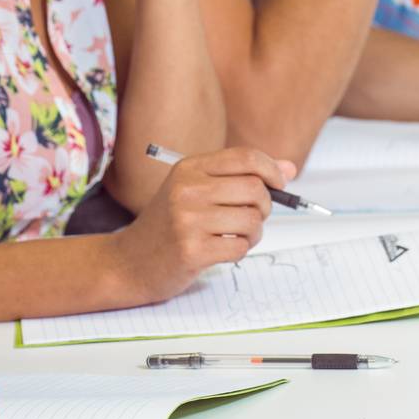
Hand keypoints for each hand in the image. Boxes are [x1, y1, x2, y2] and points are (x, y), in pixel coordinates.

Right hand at [111, 147, 296, 303]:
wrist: (129, 262)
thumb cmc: (169, 225)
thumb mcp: (197, 190)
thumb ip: (241, 176)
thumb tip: (289, 168)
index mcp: (189, 168)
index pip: (245, 157)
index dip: (271, 169)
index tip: (280, 183)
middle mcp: (187, 189)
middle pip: (254, 188)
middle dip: (265, 206)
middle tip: (253, 217)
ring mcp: (187, 220)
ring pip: (252, 220)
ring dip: (253, 232)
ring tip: (236, 235)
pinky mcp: (191, 250)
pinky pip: (240, 246)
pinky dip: (240, 250)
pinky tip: (222, 249)